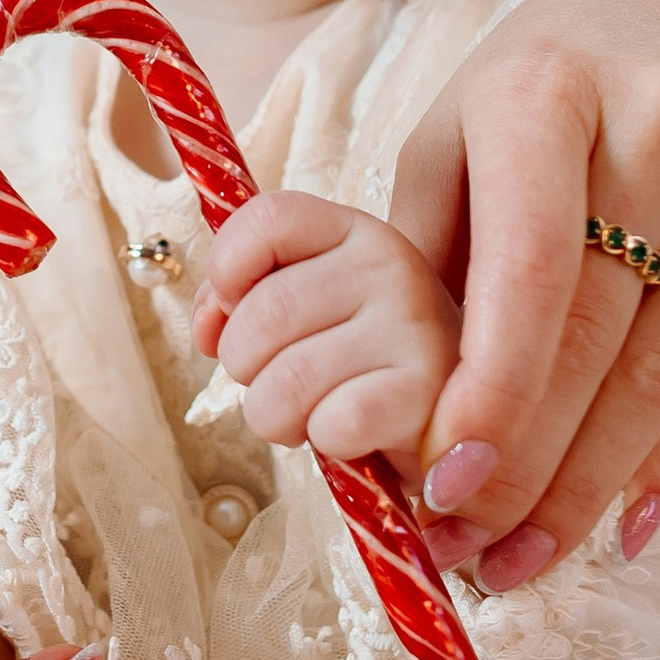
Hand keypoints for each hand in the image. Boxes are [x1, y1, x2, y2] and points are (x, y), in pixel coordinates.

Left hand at [191, 192, 458, 466]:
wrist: (452, 420)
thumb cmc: (361, 362)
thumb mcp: (306, 310)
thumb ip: (241, 299)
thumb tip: (206, 326)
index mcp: (354, 230)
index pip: (266, 219)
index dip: (228, 270)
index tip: (236, 307)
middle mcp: (391, 263)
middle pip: (260, 315)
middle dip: (245, 367)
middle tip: (277, 381)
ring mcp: (414, 326)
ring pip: (286, 382)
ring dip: (276, 416)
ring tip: (308, 413)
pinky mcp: (429, 392)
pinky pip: (332, 424)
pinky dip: (324, 441)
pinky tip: (349, 433)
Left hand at [385, 0, 659, 591]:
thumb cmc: (571, 77)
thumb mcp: (468, 119)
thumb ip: (424, 246)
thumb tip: (386, 398)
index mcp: (553, 85)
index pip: (532, 262)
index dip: (495, 386)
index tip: (442, 482)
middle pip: (601, 334)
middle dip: (528, 463)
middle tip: (468, 549)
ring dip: (596, 485)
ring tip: (528, 555)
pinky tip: (627, 520)